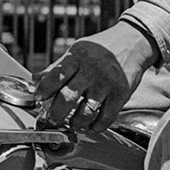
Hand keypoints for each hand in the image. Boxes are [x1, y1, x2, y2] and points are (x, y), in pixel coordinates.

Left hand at [34, 24, 152, 132]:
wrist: (134, 42)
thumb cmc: (102, 48)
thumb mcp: (78, 50)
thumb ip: (57, 67)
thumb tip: (35, 81)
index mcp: (78, 57)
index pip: (55, 77)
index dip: (43, 91)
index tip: (38, 99)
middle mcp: (92, 70)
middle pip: (67, 98)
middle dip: (55, 114)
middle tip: (52, 119)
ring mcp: (107, 84)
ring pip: (86, 112)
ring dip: (75, 123)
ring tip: (73, 123)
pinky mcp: (121, 94)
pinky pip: (106, 119)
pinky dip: (95, 127)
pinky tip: (90, 125)